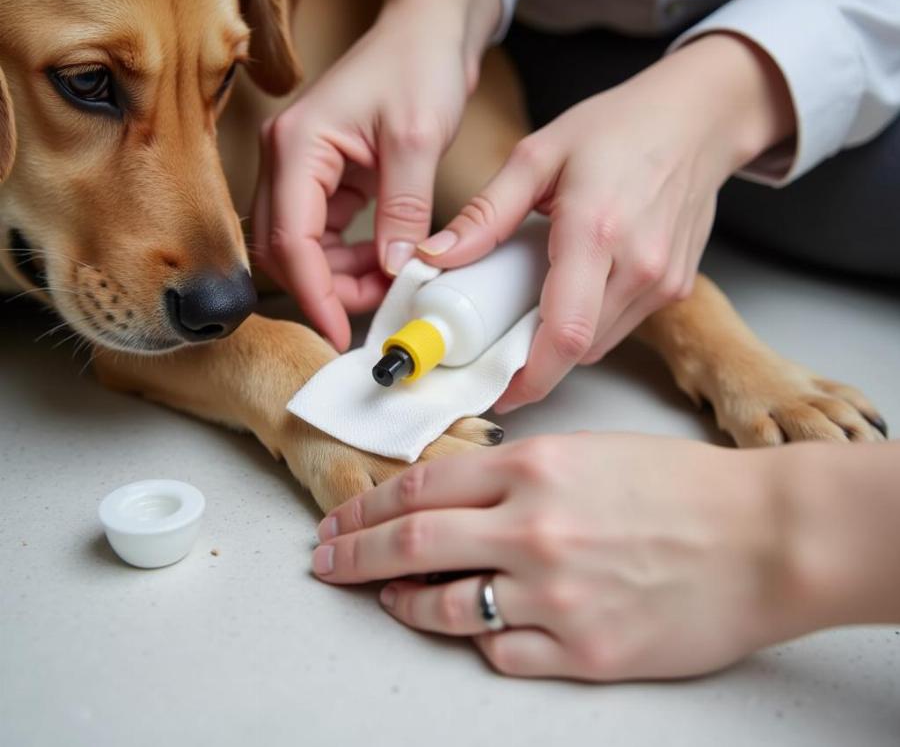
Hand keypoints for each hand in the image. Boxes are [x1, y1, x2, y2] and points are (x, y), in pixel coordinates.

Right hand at [253, 0, 498, 349]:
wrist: (430, 28)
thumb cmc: (420, 63)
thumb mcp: (418, 139)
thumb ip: (404, 210)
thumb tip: (396, 270)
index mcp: (298, 145)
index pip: (290, 238)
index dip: (315, 293)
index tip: (341, 332)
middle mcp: (289, 157)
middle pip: (286, 248)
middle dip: (328, 286)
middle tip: (378, 305)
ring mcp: (305, 167)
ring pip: (305, 245)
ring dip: (341, 274)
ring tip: (392, 282)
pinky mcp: (328, 175)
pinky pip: (327, 231)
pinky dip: (351, 255)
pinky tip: (386, 261)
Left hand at [312, 431, 803, 680]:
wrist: (757, 536)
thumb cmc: (679, 484)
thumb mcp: (586, 451)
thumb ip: (515, 473)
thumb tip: (455, 498)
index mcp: (532, 467)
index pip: (419, 487)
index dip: (367, 506)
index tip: (341, 519)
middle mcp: (531, 528)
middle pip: (409, 544)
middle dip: (352, 554)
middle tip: (324, 561)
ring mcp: (553, 594)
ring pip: (442, 607)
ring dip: (402, 602)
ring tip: (387, 598)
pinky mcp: (582, 649)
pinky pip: (499, 651)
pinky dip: (475, 638)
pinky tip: (472, 626)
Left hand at [416, 34, 794, 409]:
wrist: (697, 120)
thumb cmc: (619, 127)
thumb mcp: (537, 156)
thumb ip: (486, 213)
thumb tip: (437, 257)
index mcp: (596, 231)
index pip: (565, 333)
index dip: (529, 377)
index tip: (495, 390)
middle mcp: (639, 266)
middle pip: (579, 349)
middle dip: (534, 362)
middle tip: (496, 348)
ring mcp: (664, 282)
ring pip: (600, 343)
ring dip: (561, 344)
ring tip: (529, 314)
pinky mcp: (676, 287)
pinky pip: (622, 325)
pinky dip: (589, 323)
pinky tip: (571, 292)